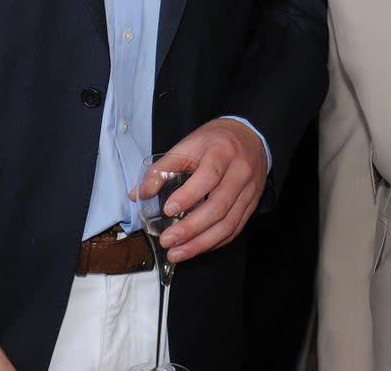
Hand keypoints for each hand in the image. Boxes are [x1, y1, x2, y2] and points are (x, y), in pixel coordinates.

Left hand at [139, 118, 267, 263]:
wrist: (250, 137)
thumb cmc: (216, 141)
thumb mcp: (189, 144)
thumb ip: (163, 168)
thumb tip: (138, 193)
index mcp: (223, 151)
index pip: (209, 176)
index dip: (189, 195)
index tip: (168, 210)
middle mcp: (240, 172)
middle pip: (219, 206)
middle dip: (191, 228)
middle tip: (168, 240)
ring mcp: (249, 190)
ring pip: (228, 223)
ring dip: (201, 243)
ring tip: (177, 253)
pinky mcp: (252, 204)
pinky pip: (235, 229)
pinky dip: (215, 242)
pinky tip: (196, 247)